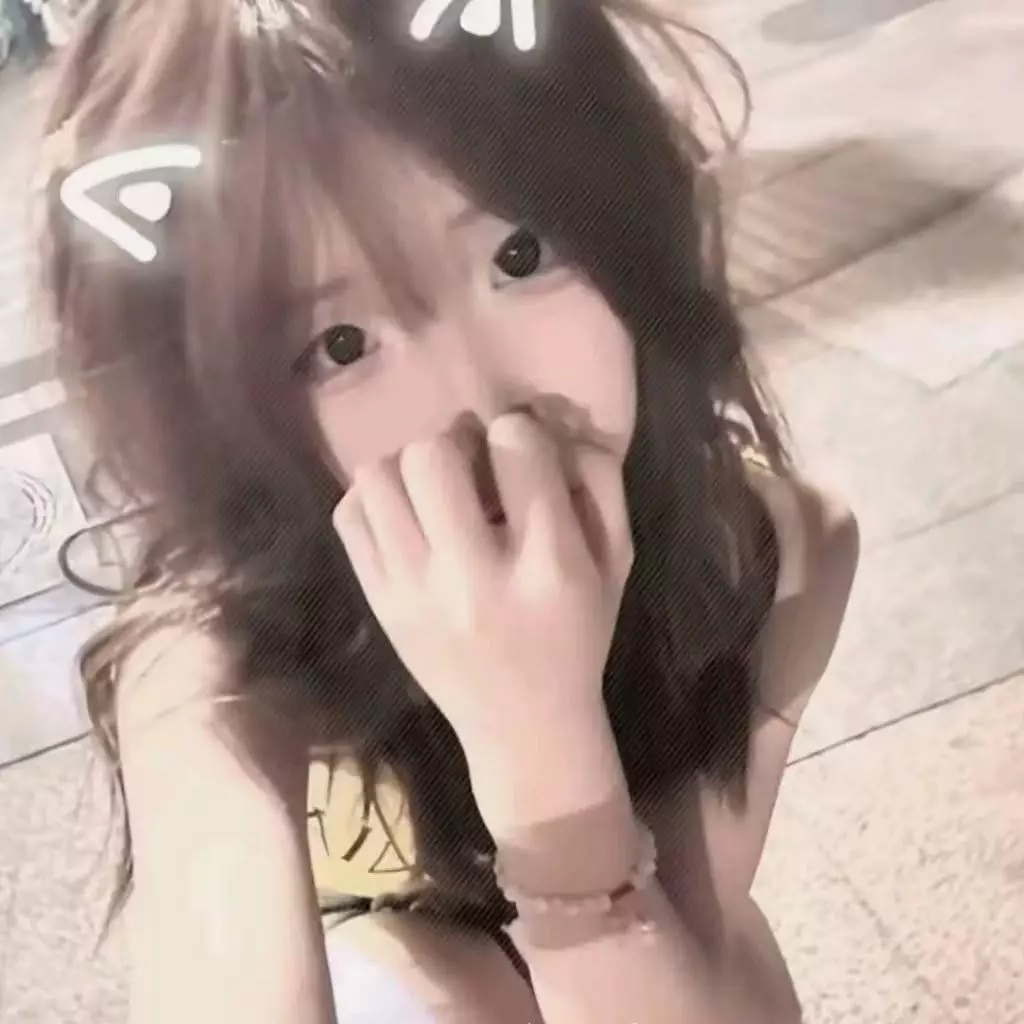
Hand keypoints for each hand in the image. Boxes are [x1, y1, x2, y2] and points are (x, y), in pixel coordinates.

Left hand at [333, 411, 633, 755]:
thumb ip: (599, 481)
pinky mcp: (378, 603)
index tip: (522, 458)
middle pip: (432, 453)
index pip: (515, 444)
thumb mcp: (616, 562)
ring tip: (434, 491)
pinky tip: (407, 516)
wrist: (523, 728)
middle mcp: (473, 576)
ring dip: (410, 467)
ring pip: (379, 476)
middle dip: (456, 442)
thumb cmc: (576, 637)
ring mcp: (413, 592)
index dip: (520, 433)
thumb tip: (549, 417)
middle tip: (471, 467)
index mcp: (548, 563)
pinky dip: (375, 498)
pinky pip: (350, 515)